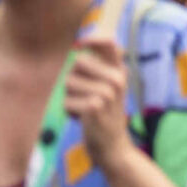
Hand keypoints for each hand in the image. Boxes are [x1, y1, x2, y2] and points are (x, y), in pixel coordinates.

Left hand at [65, 37, 135, 170]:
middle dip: (73, 79)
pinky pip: (67, 102)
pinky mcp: (95, 106)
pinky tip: (83, 119)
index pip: (107, 42)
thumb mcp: (110, 87)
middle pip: (77, 62)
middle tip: (85, 95)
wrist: (114, 147)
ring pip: (68, 82)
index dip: (92, 38)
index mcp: (120, 71)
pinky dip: (70, 112)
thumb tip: (81, 42)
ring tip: (85, 109)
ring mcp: (107, 92)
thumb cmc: (106, 114)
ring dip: (70, 98)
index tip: (81, 43)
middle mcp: (116, 79)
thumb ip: (101, 64)